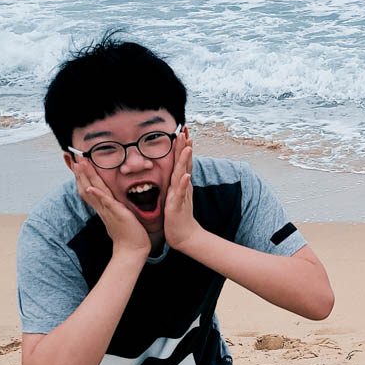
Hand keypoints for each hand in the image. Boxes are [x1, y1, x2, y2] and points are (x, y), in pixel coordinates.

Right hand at [72, 158, 150, 257]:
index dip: (81, 176)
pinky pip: (106, 203)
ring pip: (93, 191)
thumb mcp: (118, 214)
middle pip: (86, 186)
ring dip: (86, 177)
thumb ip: (112, 205)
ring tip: (81, 163)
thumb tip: (109, 198)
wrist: (131, 250)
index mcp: (102, 206)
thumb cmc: (128, 233)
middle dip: (81, 171)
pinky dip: (98, 195)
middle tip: (75, 157)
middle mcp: (102, 207)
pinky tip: (91, 188)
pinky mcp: (117, 213)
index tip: (75, 162)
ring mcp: (108, 210)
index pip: (88, 188)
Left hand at [164, 131, 202, 250]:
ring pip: (183, 174)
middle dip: (184, 146)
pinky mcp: (177, 205)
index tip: (182, 129)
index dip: (182, 145)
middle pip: (184, 162)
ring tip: (188, 146)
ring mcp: (181, 195)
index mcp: (180, 182)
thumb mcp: (176, 194)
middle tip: (185, 129)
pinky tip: (185, 175)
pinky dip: (183, 184)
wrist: (184, 236)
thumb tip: (178, 169)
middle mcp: (182, 186)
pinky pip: (181, 193)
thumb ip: (176, 181)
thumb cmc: (178, 216)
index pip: (182, 160)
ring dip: (186, 160)